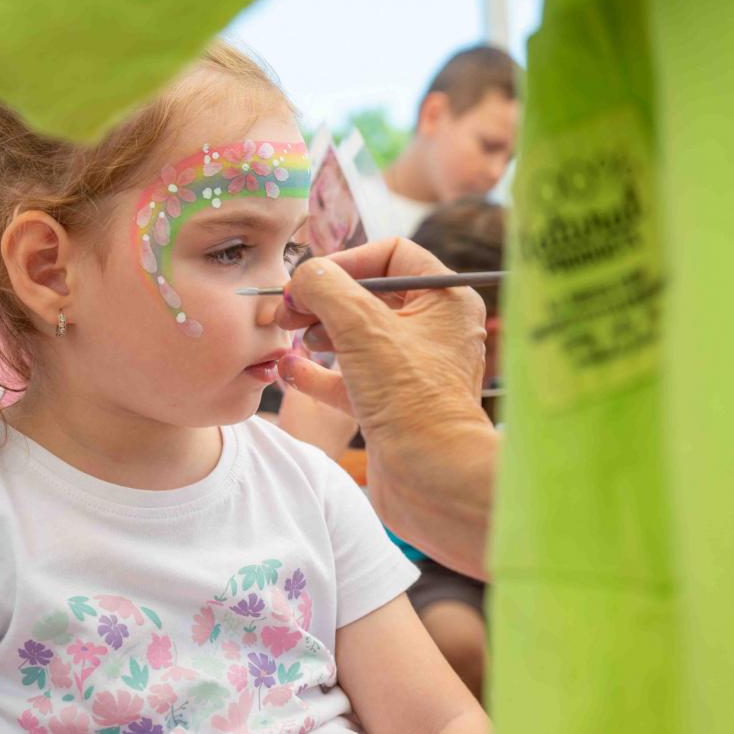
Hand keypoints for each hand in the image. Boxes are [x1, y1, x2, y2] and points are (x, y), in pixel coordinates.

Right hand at [276, 238, 488, 442]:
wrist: (432, 479)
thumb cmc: (410, 398)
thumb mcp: (360, 326)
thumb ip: (325, 287)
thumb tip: (303, 276)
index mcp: (445, 301)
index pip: (393, 255)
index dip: (347, 261)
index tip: (311, 280)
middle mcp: (434, 331)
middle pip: (370, 295)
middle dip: (325, 298)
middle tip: (289, 308)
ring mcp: (412, 370)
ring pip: (357, 337)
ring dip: (319, 332)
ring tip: (290, 335)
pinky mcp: (392, 405)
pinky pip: (350, 378)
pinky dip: (319, 372)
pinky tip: (288, 371)